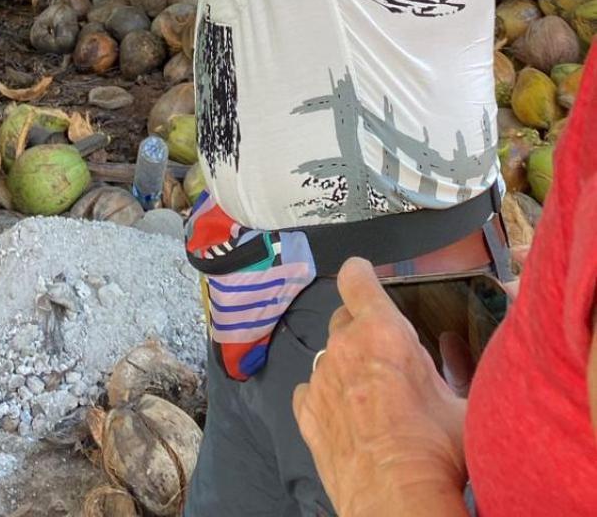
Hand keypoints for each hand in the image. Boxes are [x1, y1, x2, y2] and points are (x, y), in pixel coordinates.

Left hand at [292, 259, 467, 516]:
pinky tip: (345, 416)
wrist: (397, 497)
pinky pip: (309, 391)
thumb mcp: (462, 401)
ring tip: (369, 398)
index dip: (361, 275)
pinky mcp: (307, 413)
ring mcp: (321, 380)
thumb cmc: (434, 452)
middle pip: (344, 319)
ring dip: (345, 368)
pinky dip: (324, 398)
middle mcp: (345, 347)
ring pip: (328, 356)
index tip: (364, 276)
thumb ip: (455, 367)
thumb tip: (461, 355)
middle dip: (362, 331)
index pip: (357, 278)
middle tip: (385, 359)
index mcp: (383, 331)